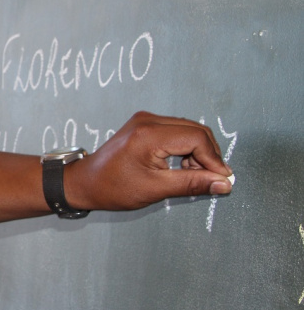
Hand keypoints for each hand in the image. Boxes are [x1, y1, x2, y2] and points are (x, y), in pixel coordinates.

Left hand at [66, 111, 233, 210]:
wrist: (85, 181)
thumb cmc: (113, 187)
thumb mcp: (155, 189)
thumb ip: (192, 184)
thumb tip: (224, 183)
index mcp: (149, 134)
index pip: (197, 138)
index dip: (213, 159)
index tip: (222, 180)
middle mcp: (148, 120)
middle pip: (196, 130)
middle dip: (207, 155)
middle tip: (208, 179)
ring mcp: (146, 120)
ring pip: (189, 130)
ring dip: (198, 152)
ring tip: (190, 175)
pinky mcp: (145, 124)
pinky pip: (177, 131)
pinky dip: (186, 147)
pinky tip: (180, 166)